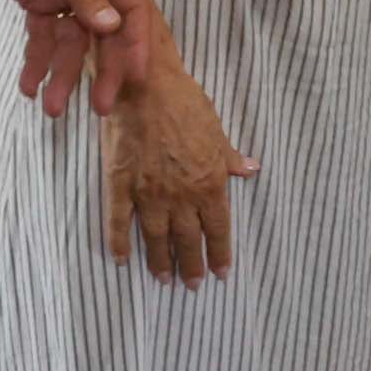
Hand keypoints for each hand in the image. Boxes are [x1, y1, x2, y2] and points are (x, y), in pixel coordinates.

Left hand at [0, 0, 151, 115]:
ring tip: (51, 107)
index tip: (136, 77)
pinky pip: (41, 35)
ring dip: (63, 72)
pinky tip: (28, 86)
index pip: (132, 5)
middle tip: (101, 107)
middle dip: (103, 69)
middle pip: (105, 32)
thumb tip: (111, 27)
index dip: (136, 42)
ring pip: (71, 40)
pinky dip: (36, 60)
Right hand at [103, 61, 254, 285]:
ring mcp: (149, 193)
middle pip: (188, 240)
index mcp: (208, 183)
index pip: (217, 228)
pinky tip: (121, 259)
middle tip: (191, 286)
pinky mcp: (120, 184)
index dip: (219, 253)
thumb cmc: (185, 103)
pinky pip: (119, 221)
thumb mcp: (216, 130)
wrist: (146, 85)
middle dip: (192, 266)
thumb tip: (251, 170)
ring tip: (163, 279)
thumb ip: (230, 157)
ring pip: (156, 238)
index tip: (220, 273)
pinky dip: (120, 243)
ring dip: (161, 262)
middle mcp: (181, 196)